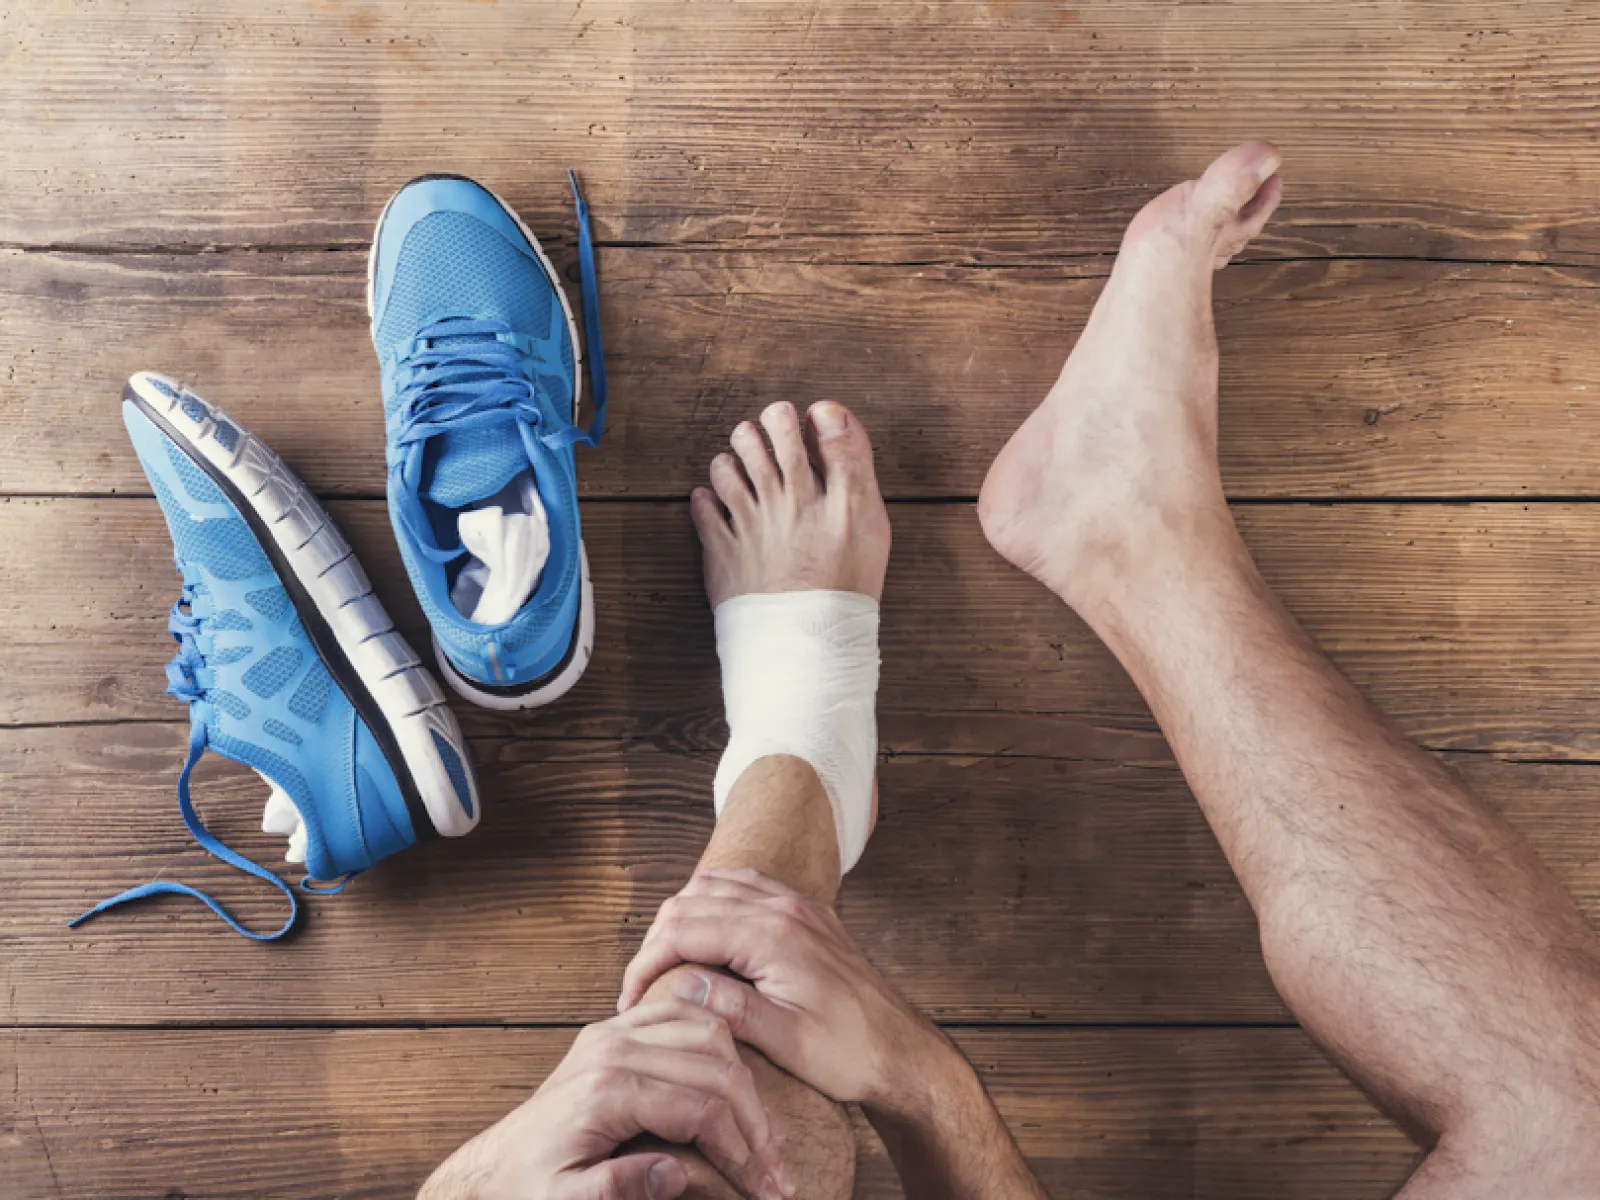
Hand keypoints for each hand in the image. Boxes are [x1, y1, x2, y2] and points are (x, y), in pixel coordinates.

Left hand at [419, 999, 793, 1199]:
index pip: (701, 1108)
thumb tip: (677, 1174)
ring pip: (710, 1032)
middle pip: (717, 1067)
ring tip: (764, 1136)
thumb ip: (616, 1189)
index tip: (766, 1191)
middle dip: (756, 1123)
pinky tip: (735, 1087)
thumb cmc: (530, 1187)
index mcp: (605, 1089)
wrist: (496, 1164)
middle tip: (779, 1171)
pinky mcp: (619, 1027)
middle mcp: (613, 1046)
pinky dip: (720, 1045)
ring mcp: (616, 1029)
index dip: (742, 1152)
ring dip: (745, 1083)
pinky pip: (686, 1015)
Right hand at [617, 868, 952, 1112]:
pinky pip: (745, 887)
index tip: (630, 1000)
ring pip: (715, 886)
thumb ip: (732, 1008)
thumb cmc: (848, 1054)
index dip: (645, 963)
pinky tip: (705, 938)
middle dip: (657, 941)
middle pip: (691, 901)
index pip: (683, 929)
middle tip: (641, 988)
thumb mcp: (786, 1042)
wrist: (901, 1051)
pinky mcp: (806, 913)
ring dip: (682, 918)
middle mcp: (784, 908)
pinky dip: (713, 904)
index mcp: (774, 937)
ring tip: (666, 966)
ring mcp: (797, 905)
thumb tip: (680, 983)